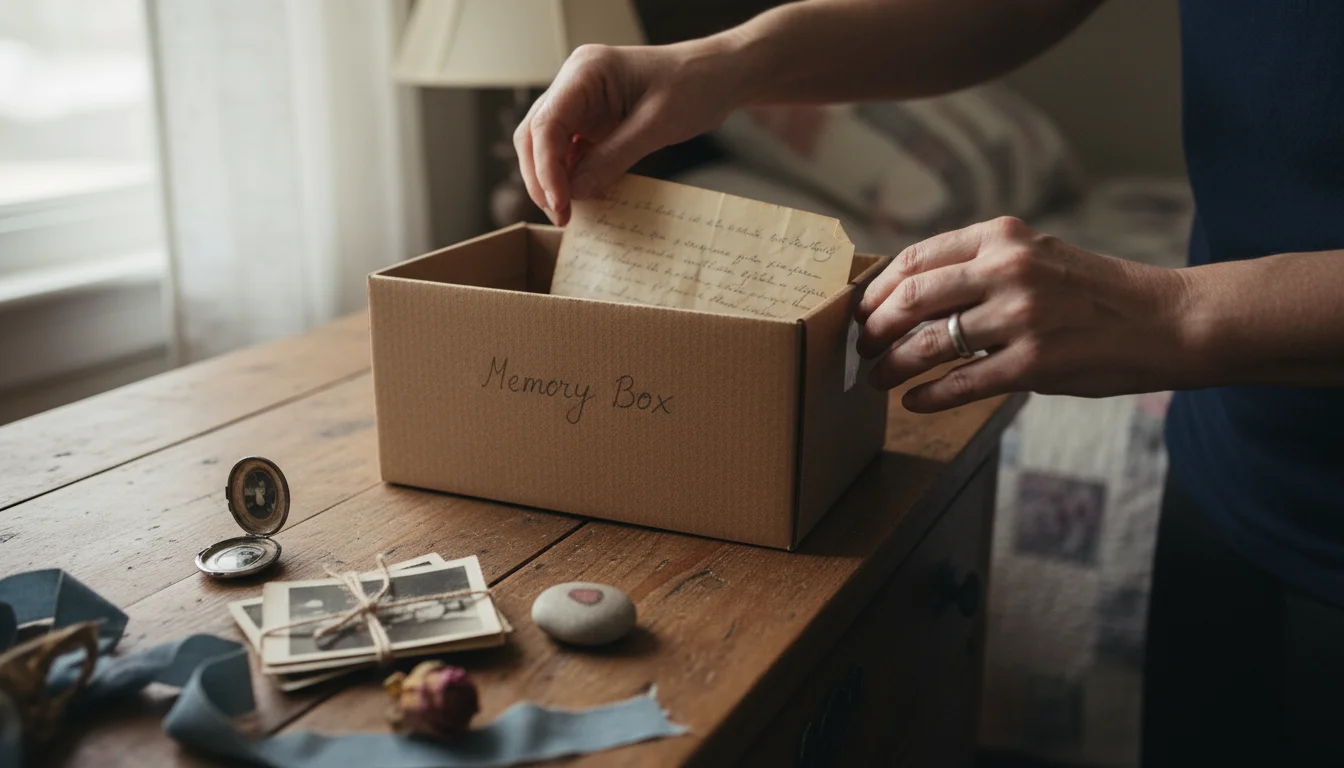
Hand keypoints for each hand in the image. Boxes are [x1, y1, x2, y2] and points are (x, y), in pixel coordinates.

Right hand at [514, 39, 744, 224]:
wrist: (719, 75)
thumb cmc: (694, 86)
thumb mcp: (656, 126)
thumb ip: (613, 158)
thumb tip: (574, 193)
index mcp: (585, 71)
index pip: (547, 123)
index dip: (546, 168)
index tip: (560, 204)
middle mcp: (574, 83)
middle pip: (535, 134)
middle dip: (542, 178)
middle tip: (560, 216)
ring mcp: (581, 101)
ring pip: (546, 145)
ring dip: (552, 180)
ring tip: (567, 214)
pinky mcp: (591, 120)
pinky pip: (569, 150)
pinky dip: (570, 176)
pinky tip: (580, 199)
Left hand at [854, 216, 1192, 412]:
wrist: (1166, 320)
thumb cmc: (1092, 292)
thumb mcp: (1037, 255)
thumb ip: (981, 265)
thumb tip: (912, 292)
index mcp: (1003, 238)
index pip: (917, 258)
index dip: (879, 289)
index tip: (862, 310)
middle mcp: (1009, 270)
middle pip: (912, 299)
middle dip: (875, 328)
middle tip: (861, 348)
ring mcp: (1021, 318)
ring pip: (929, 344)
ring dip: (892, 365)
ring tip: (876, 379)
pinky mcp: (1033, 365)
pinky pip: (961, 384)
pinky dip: (927, 396)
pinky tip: (912, 402)